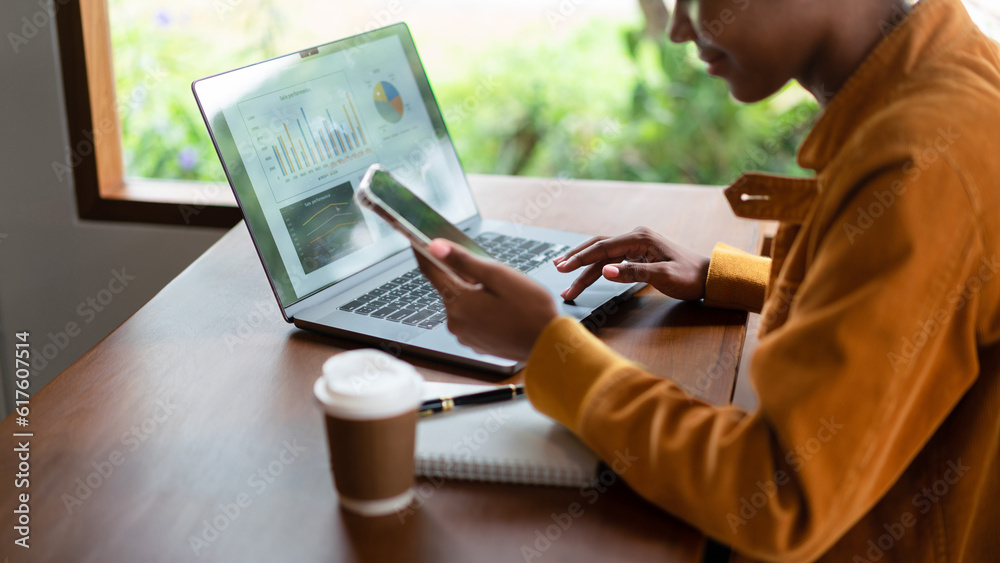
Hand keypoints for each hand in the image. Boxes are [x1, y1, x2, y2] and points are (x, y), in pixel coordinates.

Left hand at [414, 240, 558, 361]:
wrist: (549, 346)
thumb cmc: (530, 310)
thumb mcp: (499, 276)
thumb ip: (464, 260)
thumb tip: (434, 247)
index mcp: (458, 302)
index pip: (430, 270)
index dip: (423, 251)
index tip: (418, 238)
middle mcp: (455, 321)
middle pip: (449, 287)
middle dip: (463, 275)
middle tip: (490, 272)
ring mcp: (464, 335)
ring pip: (461, 303)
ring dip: (474, 293)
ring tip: (503, 294)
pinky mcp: (475, 343)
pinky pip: (471, 318)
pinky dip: (480, 309)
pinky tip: (502, 309)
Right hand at [554, 226, 709, 300]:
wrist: (708, 277)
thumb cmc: (689, 277)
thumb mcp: (663, 276)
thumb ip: (633, 273)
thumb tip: (606, 271)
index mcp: (640, 238)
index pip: (603, 247)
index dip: (581, 258)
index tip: (563, 268)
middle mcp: (635, 238)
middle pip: (598, 246)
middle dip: (577, 258)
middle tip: (557, 269)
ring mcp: (636, 246)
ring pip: (603, 255)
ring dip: (584, 267)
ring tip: (567, 279)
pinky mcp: (637, 255)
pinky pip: (611, 260)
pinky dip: (597, 269)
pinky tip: (585, 276)